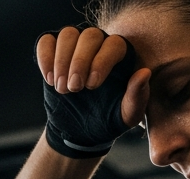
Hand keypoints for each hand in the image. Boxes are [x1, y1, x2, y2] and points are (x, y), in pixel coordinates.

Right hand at [35, 27, 150, 157]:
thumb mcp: (126, 115)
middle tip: (74, 89)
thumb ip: (137, 96)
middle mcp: (98, 45)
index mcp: (119, 56)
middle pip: (89, 36)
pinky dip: (45, 58)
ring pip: (67, 35)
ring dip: (61, 61)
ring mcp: (75, 47)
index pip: (113, 44)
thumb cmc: (106, 120)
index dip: (101, 62)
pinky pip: (47, 42)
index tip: (91, 87)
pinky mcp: (53, 54)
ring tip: (61, 88)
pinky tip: (50, 80)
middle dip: (79, 62)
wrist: (80, 131)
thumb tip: (144, 73)